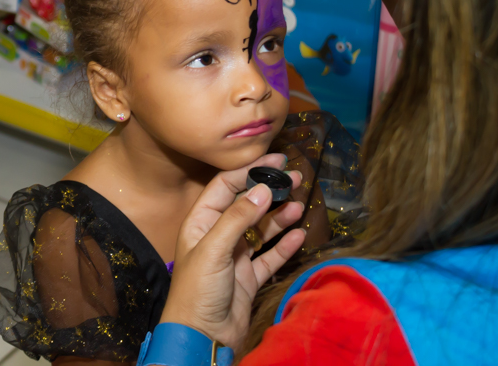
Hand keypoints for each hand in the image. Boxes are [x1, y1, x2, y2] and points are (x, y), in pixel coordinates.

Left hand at [160, 154, 305, 348]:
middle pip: (246, 205)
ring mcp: (234, 257)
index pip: (225, 186)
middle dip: (270, 190)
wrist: (201, 337)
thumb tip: (263, 188)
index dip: (249, 171)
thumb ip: (237, 218)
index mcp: (200, 223)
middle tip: (296, 178)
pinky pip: (270, 256)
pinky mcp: (248, 278)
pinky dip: (284, 245)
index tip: (276, 160)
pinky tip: (299, 235)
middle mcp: (217, 236)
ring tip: (300, 205)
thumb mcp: (213, 249)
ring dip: (279, 216)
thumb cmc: (197, 292)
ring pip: (261, 230)